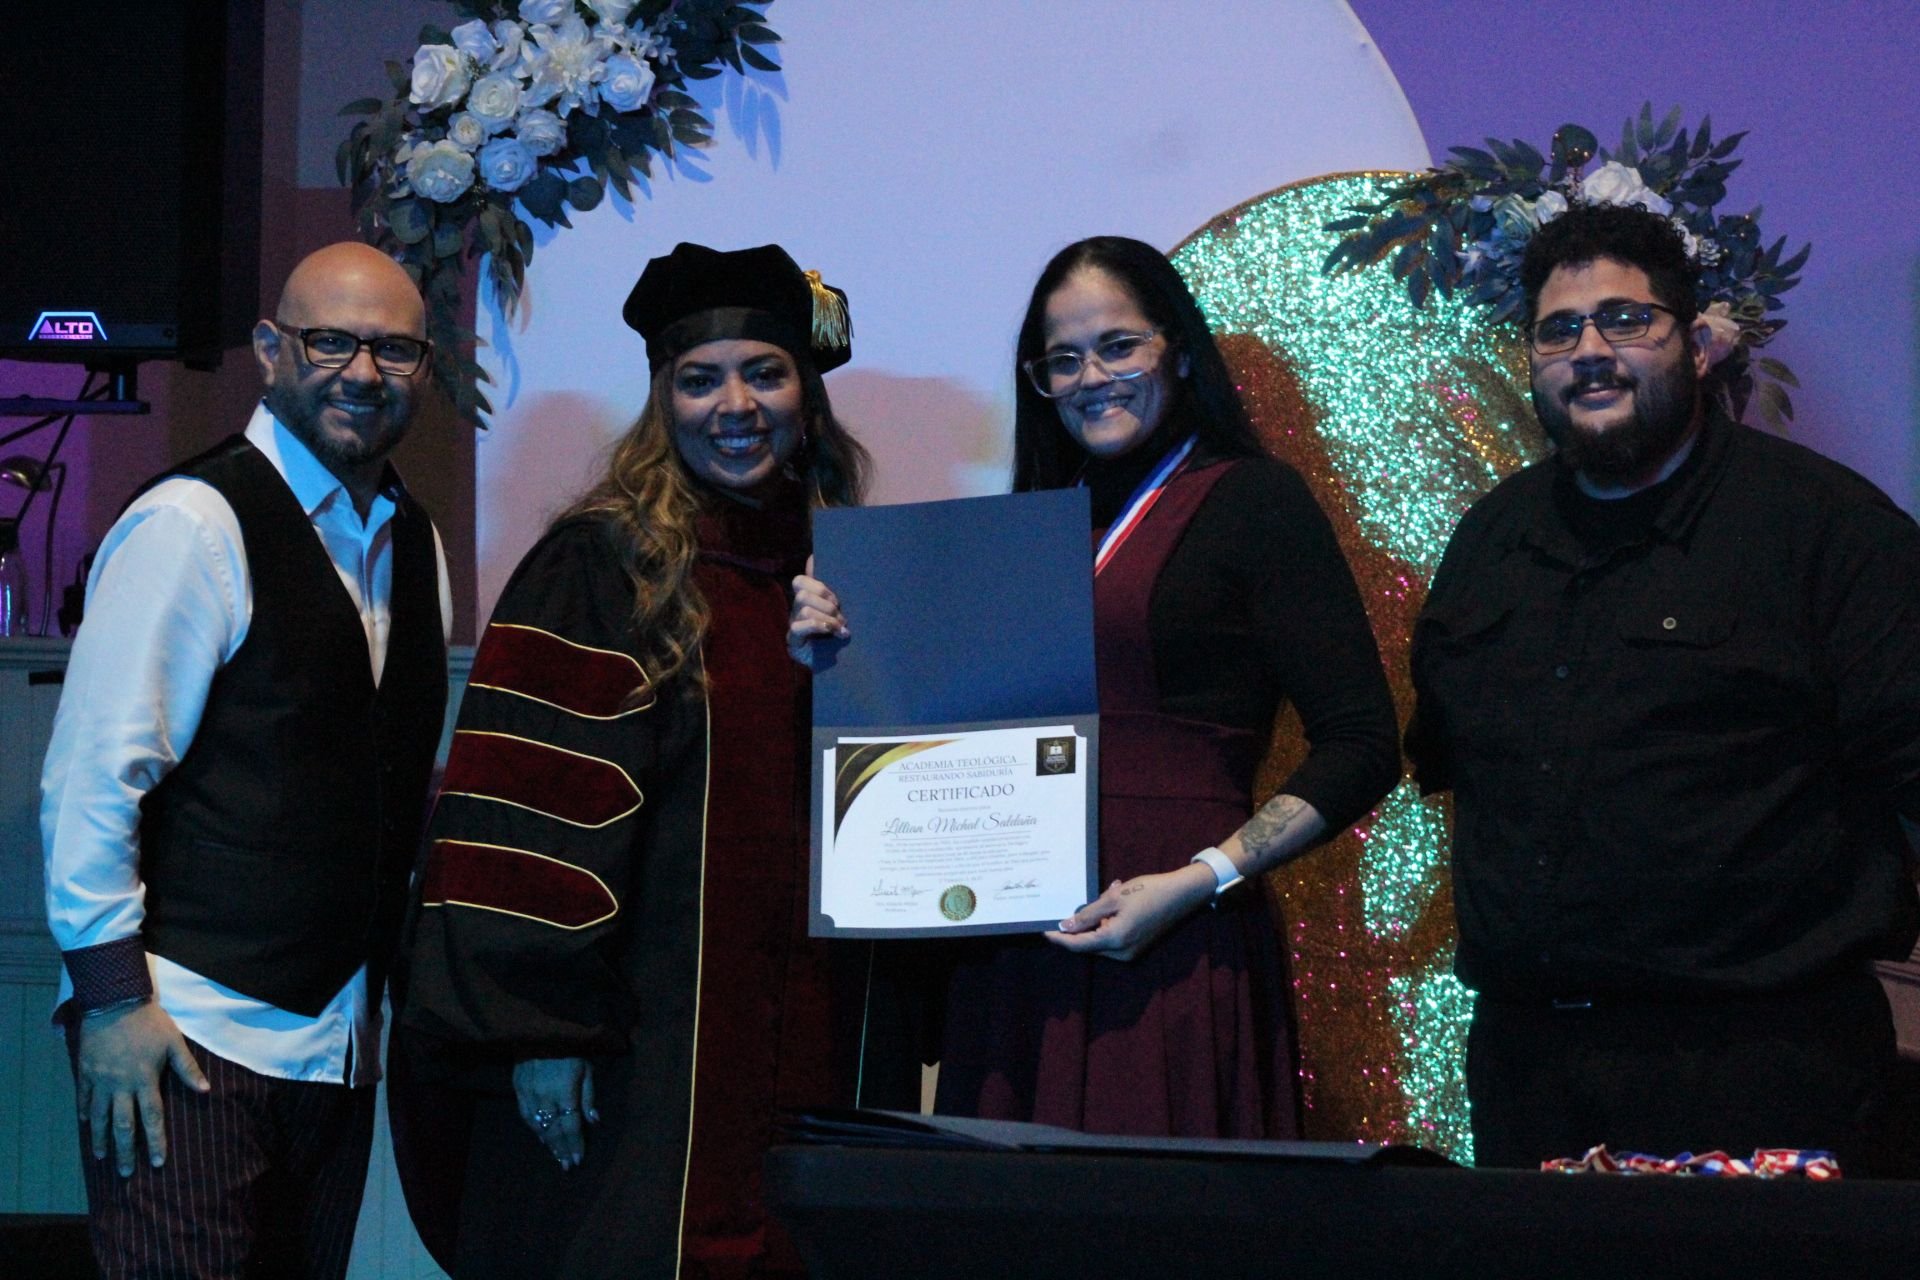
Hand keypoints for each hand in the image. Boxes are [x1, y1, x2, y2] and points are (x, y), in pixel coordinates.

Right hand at [75, 1000, 209, 1176]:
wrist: (114, 1002)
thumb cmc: (149, 1022)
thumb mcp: (174, 1042)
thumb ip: (188, 1068)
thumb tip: (206, 1090)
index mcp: (145, 1080)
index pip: (152, 1118)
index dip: (155, 1141)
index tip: (156, 1163)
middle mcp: (121, 1085)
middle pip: (123, 1125)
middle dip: (124, 1151)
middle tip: (125, 1173)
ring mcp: (101, 1080)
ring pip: (99, 1116)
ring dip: (100, 1138)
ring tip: (101, 1157)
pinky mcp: (86, 1071)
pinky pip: (84, 1097)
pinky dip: (85, 1111)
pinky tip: (87, 1123)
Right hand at [513, 1057, 596, 1169]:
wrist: (542, 1028)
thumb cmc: (571, 1048)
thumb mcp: (587, 1068)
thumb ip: (588, 1096)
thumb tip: (594, 1121)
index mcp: (565, 1092)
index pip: (570, 1126)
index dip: (574, 1145)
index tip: (577, 1161)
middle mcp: (545, 1097)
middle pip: (553, 1131)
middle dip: (561, 1150)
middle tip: (566, 1167)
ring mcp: (529, 1094)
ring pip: (538, 1126)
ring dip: (548, 1143)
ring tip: (556, 1156)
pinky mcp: (518, 1089)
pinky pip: (526, 1115)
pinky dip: (534, 1129)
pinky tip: (541, 1137)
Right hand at [788, 555, 849, 667]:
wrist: (839, 662)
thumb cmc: (839, 631)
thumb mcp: (839, 608)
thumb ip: (831, 588)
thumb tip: (814, 557)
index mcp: (807, 599)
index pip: (800, 581)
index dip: (819, 586)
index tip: (837, 600)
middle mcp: (796, 610)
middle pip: (802, 595)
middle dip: (826, 604)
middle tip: (841, 617)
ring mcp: (793, 625)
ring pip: (803, 608)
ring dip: (827, 618)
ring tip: (841, 628)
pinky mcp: (793, 641)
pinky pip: (797, 627)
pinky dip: (818, 627)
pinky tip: (833, 634)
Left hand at [1045, 864, 1216, 961]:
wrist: (1182, 894)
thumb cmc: (1148, 891)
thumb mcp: (1113, 898)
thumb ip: (1086, 915)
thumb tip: (1065, 927)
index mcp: (1115, 940)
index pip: (1077, 945)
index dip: (1059, 939)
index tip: (1043, 930)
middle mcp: (1122, 953)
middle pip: (1088, 944)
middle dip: (1080, 925)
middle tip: (1080, 901)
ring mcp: (1131, 952)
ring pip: (1100, 939)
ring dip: (1096, 920)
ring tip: (1109, 893)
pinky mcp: (1136, 947)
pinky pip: (1113, 937)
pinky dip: (1108, 922)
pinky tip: (1116, 900)